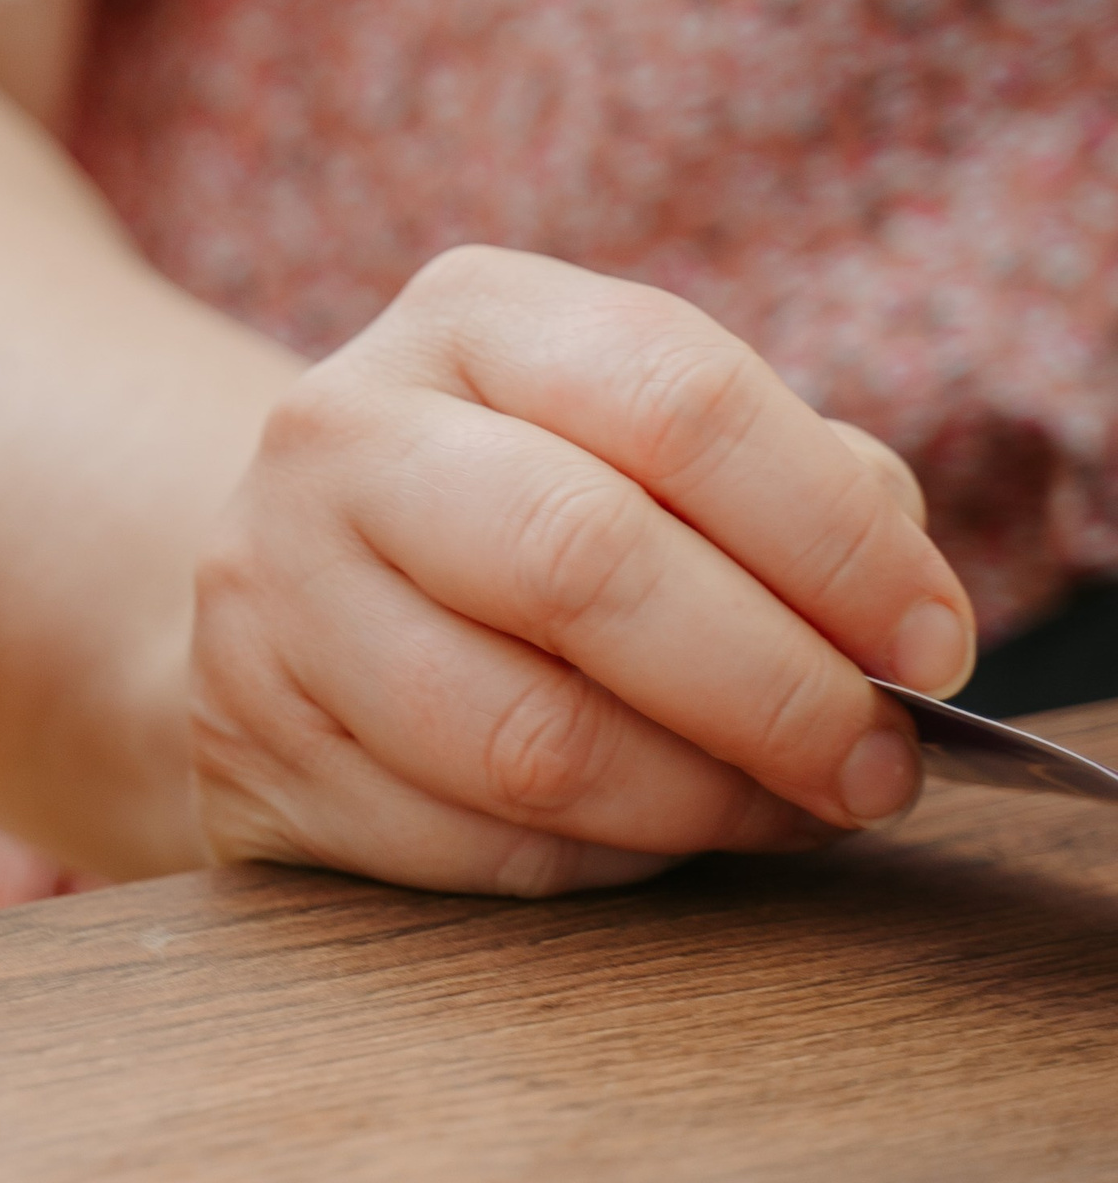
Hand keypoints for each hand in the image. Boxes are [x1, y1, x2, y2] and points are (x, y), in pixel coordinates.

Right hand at [192, 247, 979, 895]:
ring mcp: (270, 593)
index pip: (677, 400)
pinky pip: (467, 845)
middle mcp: (342, 434)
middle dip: (774, 690)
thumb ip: (791, 492)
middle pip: (584, 563)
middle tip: (875, 767)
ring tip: (784, 812)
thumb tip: (904, 632)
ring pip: (523, 738)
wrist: (288, 581)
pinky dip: (599, 864)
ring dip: (698, 803)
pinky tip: (653, 839)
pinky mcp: (249, 746)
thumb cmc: (524, 507)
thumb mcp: (638, 439)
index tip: (934, 648)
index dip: (832, 538)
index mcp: (469, 318)